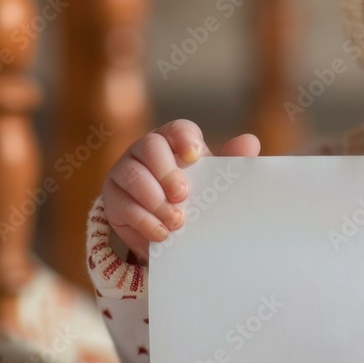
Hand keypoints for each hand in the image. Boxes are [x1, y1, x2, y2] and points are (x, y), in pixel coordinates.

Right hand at [101, 119, 259, 260]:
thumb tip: (250, 143)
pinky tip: (162, 234)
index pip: (177, 128)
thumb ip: (232, 162)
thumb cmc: (196, 192)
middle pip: (149, 147)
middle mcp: (146, 149)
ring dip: (155, 200)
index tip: (195, 156)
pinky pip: (123, 206)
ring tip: (177, 221)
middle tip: (183, 195)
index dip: (185, 139)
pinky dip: (144, 222)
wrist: (168, 225)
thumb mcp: (214, 179)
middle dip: (166, 171)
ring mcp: (125, 171)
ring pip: (132, 176)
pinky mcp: (113, 198)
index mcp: (174, 140)